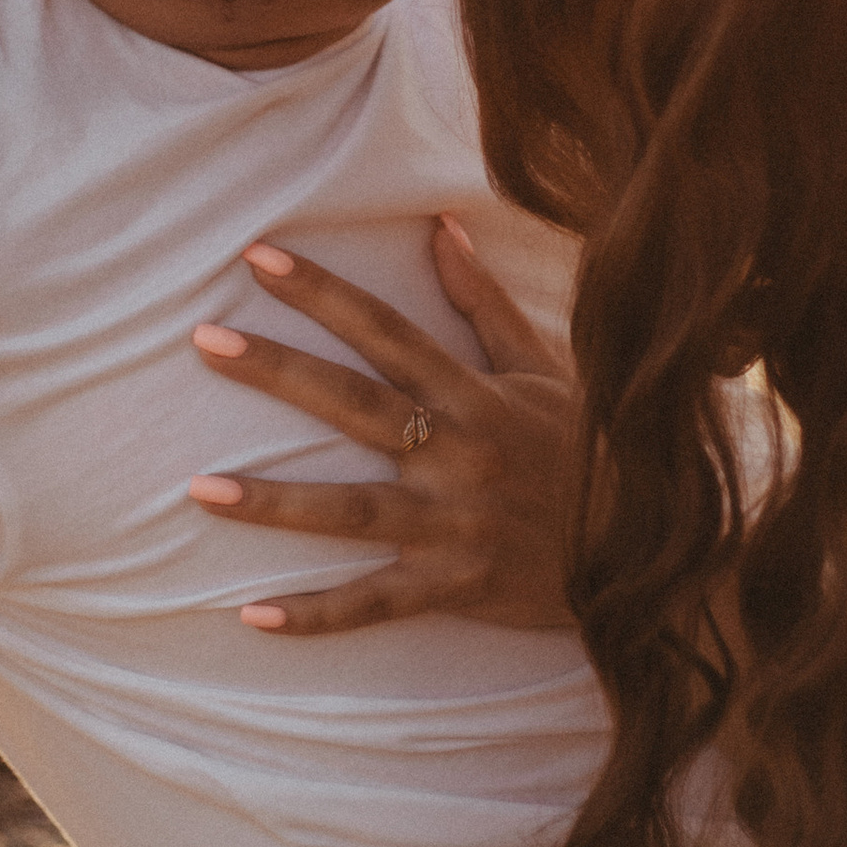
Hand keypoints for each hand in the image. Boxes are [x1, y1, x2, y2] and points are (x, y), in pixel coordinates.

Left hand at [188, 219, 581, 634]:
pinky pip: (378, 602)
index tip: (258, 256)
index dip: (325, 292)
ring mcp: (456, 525)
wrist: (647, 554)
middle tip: (205, 339)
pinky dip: (317, 615)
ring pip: (352, 512)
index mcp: (475, 397)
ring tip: (199, 489)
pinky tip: (252, 616)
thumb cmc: (587, 451)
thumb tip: (441, 229)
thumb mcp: (543, 370)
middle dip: (279, 372)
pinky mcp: (457, 587)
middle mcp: (460, 455)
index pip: (388, 331)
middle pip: (356, 405)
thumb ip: (483, 305)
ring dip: (275, 503)